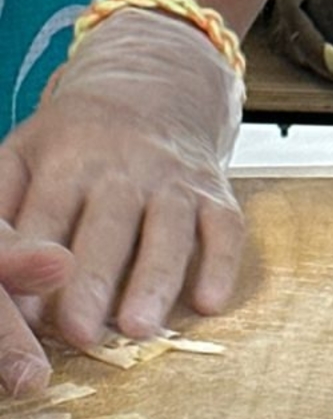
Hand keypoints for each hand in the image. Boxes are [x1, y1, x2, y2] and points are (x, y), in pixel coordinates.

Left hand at [0, 9, 244, 372]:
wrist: (155, 86)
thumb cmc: (74, 141)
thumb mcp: (24, 155)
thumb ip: (2, 209)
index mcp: (67, 158)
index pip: (47, 215)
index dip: (36, 260)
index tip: (25, 313)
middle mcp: (124, 167)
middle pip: (107, 227)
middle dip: (93, 280)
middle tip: (80, 332)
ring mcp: (175, 179)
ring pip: (169, 230)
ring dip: (154, 278)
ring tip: (138, 327)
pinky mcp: (215, 192)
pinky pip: (225, 228)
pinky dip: (221, 264)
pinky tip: (210, 303)